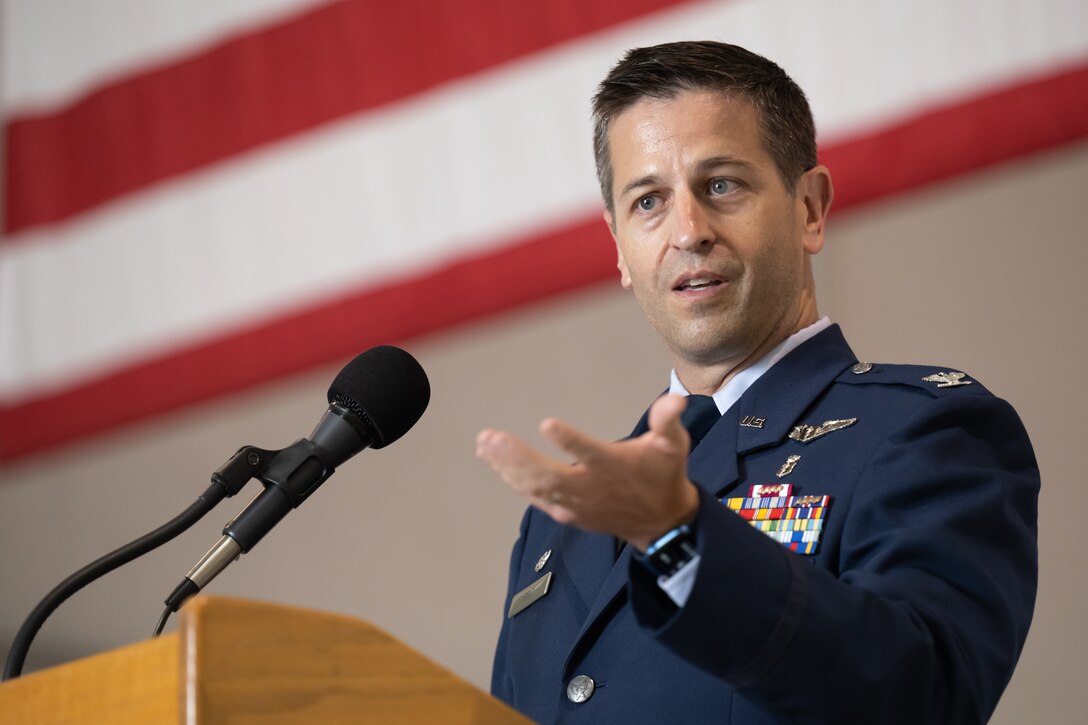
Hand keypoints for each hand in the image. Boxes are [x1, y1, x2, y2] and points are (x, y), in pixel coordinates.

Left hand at [475, 394, 698, 549]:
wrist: (661, 523)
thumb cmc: (663, 475)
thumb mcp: (674, 446)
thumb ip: (668, 422)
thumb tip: (675, 400)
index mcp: (613, 466)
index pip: (590, 453)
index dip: (570, 442)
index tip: (547, 424)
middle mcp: (590, 488)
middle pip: (548, 476)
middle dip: (517, 458)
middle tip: (491, 437)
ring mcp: (575, 503)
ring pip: (535, 488)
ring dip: (507, 466)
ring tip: (485, 444)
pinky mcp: (566, 512)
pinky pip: (534, 496)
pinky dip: (512, 479)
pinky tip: (493, 462)